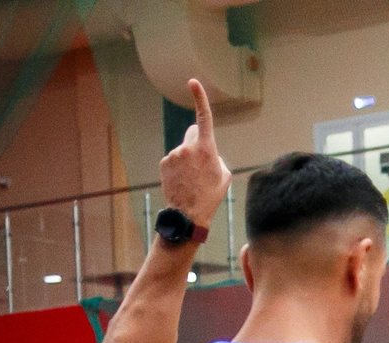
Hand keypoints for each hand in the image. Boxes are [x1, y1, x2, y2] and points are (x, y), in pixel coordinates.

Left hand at [160, 80, 232, 227]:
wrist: (189, 214)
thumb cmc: (211, 196)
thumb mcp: (224, 176)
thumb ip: (216, 157)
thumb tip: (207, 152)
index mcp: (207, 149)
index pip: (203, 117)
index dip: (200, 98)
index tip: (193, 82)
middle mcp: (188, 147)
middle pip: (193, 133)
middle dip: (198, 141)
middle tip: (202, 162)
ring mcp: (174, 154)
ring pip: (184, 149)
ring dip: (188, 159)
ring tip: (192, 179)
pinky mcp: (165, 162)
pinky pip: (174, 158)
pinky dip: (178, 167)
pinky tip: (183, 181)